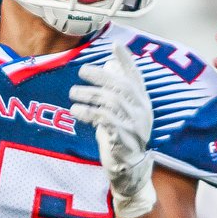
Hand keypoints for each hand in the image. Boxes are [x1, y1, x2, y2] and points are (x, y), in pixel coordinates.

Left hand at [70, 43, 156, 217]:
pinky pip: (105, 119)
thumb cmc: (122, 140)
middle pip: (121, 86)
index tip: (115, 45)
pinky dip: (88, 112)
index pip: (136, 77)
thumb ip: (117, 96)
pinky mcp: (123, 138)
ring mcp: (135, 125)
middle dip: (101, 75)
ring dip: (89, 95)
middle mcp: (142, 112)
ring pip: (111, 101)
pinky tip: (76, 110)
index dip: (127, 61)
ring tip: (73, 94)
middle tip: (82, 71)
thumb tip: (108, 69)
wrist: (130, 172)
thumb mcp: (122, 115)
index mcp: (143, 104)